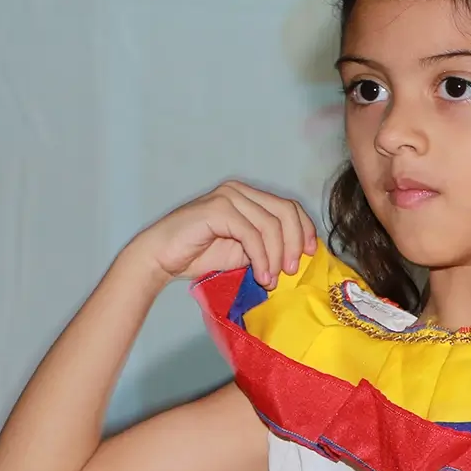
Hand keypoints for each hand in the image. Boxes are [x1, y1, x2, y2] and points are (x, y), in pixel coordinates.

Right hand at [127, 182, 317, 288]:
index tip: (310, 254)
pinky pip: (252, 235)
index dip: (305, 230)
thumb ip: (268, 245)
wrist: (160, 258)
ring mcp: (228, 197)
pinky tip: (261, 276)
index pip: (289, 207)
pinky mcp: (218, 209)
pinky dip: (262, 258)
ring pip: (271, 225)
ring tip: (271, 280)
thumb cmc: (199, 254)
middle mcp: (239, 191)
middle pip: (285, 212)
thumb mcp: (244, 250)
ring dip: (276, 257)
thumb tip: (300, 255)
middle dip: (294, 244)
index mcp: (248, 196)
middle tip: (293, 271)